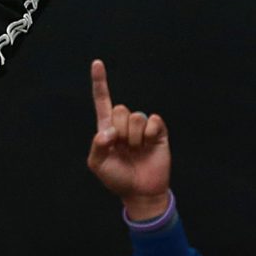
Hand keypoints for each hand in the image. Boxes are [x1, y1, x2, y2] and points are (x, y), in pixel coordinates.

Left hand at [86, 59, 172, 220]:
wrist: (140, 192)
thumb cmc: (117, 178)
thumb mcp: (98, 164)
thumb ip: (97, 145)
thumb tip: (109, 131)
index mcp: (107, 127)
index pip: (102, 100)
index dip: (100, 82)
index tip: (97, 63)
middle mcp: (124, 124)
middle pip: (120, 109)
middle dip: (120, 130)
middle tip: (123, 148)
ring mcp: (142, 128)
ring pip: (135, 116)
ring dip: (134, 137)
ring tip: (136, 151)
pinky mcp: (159, 133)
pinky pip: (153, 121)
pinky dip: (150, 134)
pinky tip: (149, 145)